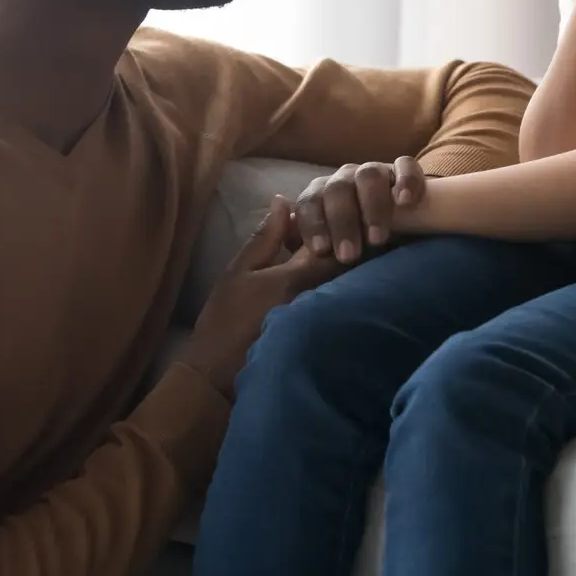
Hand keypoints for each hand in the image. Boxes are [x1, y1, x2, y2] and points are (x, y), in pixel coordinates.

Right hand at [179, 197, 337, 395]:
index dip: (341, 219)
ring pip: (352, 281)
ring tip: (350, 250)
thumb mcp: (239, 271)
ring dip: (352, 262)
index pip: (336, 237)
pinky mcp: (329, 335)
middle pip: (352, 260)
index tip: (340, 211)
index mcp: (299, 276)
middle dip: (355, 241)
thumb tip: (285, 202)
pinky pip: (346, 301)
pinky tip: (339, 283)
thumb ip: (266, 236)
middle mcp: (320, 296)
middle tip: (354, 229)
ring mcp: (327, 317)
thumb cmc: (225, 319)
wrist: (220, 374)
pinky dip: (347, 286)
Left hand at [292, 157, 424, 263]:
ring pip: (369, 175)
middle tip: (348, 255)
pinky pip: (405, 166)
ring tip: (377, 239)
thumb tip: (280, 212)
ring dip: (372, 207)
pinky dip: (406, 180)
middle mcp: (345, 180)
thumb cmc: (348, 247)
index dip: (313, 224)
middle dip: (342, 222)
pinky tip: (405, 201)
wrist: (394, 236)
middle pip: (337, 189)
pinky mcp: (404, 172)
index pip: (309, 202)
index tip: (321, 250)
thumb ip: (290, 236)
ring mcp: (375, 173)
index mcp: (320, 195)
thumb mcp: (317, 249)